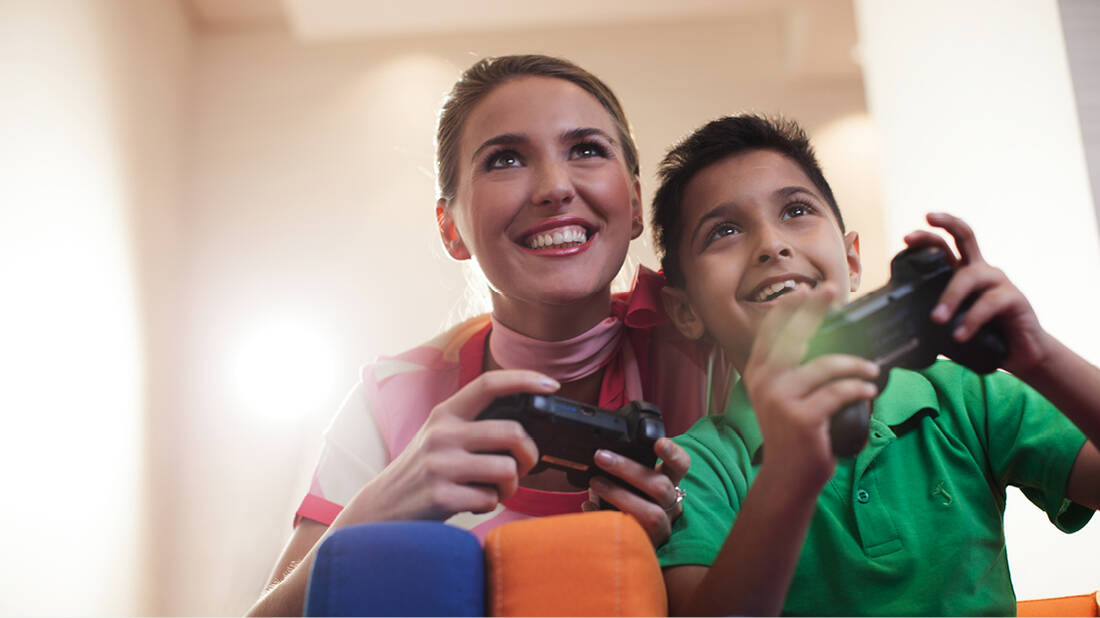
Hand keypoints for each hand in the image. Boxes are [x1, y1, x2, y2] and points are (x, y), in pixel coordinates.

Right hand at [340, 370, 553, 523]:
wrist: (381, 507)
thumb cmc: (422, 472)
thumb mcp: (440, 437)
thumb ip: (473, 426)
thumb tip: (524, 427)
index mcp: (445, 414)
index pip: (488, 384)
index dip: (524, 379)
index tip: (550, 384)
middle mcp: (441, 433)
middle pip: (512, 432)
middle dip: (530, 454)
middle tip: (523, 467)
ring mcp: (439, 464)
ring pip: (507, 469)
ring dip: (511, 486)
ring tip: (496, 490)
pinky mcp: (440, 495)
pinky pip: (490, 499)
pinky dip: (490, 505)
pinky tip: (473, 503)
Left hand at [582, 437, 690, 545]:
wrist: (628, 537)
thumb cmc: (629, 500)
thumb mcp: (633, 482)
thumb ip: (625, 469)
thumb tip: (602, 454)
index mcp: (670, 482)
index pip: (681, 465)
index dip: (673, 454)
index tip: (658, 442)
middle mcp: (671, 504)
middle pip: (660, 486)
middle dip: (628, 469)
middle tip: (601, 457)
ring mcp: (663, 527)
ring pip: (651, 514)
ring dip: (619, 495)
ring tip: (595, 483)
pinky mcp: (648, 545)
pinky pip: (630, 533)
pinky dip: (606, 517)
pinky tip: (590, 506)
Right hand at [742, 283, 879, 489]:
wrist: (787, 476)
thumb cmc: (793, 435)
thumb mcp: (783, 398)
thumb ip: (793, 372)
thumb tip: (827, 342)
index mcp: (758, 374)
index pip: (770, 332)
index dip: (786, 308)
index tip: (803, 290)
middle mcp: (765, 382)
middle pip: (792, 336)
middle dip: (813, 309)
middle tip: (832, 291)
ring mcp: (780, 399)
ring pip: (824, 365)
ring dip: (854, 364)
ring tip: (871, 369)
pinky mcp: (801, 418)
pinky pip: (837, 393)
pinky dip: (858, 389)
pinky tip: (869, 390)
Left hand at [904, 212, 1050, 374]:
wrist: (1020, 355)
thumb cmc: (982, 337)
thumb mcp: (952, 324)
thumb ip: (932, 319)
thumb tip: (896, 331)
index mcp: (964, 273)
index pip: (946, 245)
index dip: (927, 237)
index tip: (905, 239)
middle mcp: (982, 271)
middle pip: (966, 236)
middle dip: (943, 225)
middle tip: (909, 237)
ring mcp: (1000, 282)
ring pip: (970, 276)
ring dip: (950, 297)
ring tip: (937, 320)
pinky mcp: (1015, 298)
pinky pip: (990, 303)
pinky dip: (972, 319)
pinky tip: (960, 336)